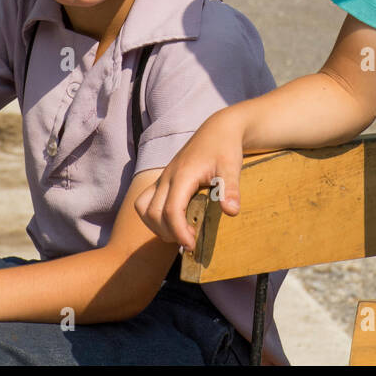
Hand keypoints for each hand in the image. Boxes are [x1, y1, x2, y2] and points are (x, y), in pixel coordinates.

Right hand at [135, 108, 245, 250]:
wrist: (218, 130)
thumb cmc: (225, 148)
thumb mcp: (232, 167)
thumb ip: (231, 189)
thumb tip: (231, 212)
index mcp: (182, 175)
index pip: (171, 210)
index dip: (179, 232)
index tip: (193, 245)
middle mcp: (167, 177)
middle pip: (153, 213)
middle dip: (169, 232)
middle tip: (191, 241)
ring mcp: (162, 178)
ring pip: (143, 208)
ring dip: (156, 226)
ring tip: (179, 233)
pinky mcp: (162, 180)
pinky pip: (145, 201)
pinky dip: (153, 217)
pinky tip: (173, 222)